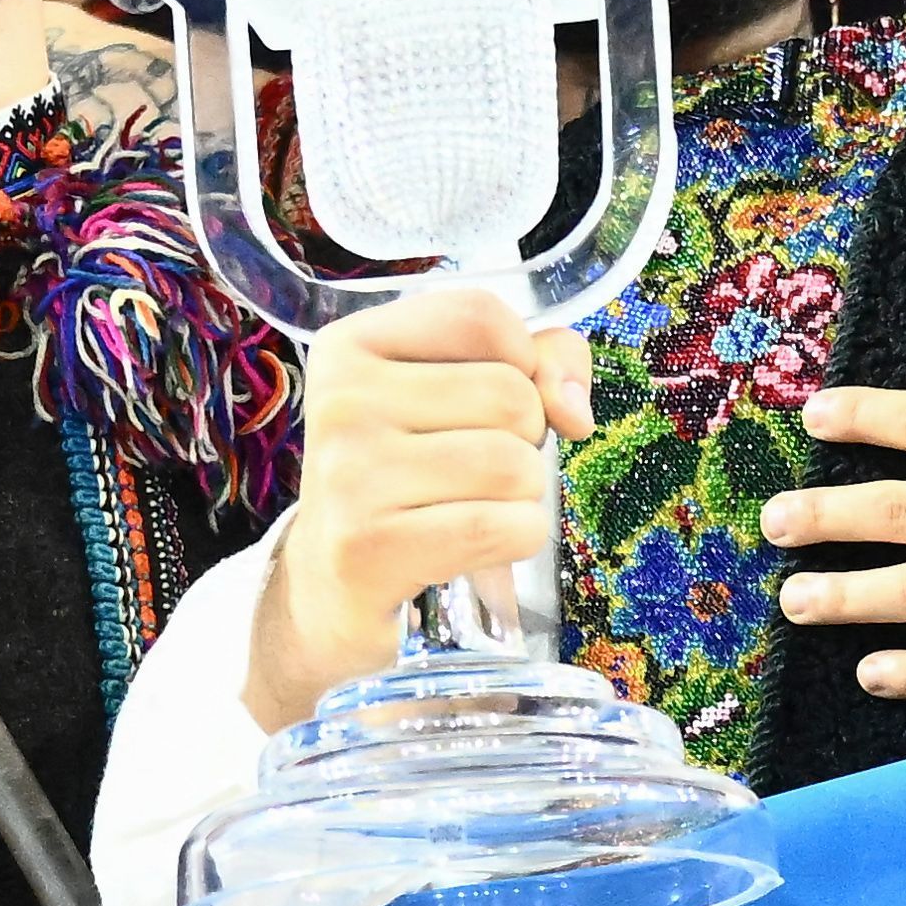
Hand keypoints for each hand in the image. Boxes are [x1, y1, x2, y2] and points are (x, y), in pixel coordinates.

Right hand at [247, 287, 590, 729]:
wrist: (334, 589)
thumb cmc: (412, 480)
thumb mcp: (462, 396)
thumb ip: (542, 362)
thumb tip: (572, 410)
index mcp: (351, 346)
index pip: (483, 317)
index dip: (522, 362)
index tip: (490, 404)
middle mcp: (340, 401)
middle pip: (511, 396)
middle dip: (523, 440)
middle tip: (475, 472)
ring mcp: (347, 475)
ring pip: (512, 464)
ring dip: (521, 496)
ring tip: (473, 507)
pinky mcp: (368, 548)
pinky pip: (500, 527)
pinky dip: (517, 539)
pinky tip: (480, 547)